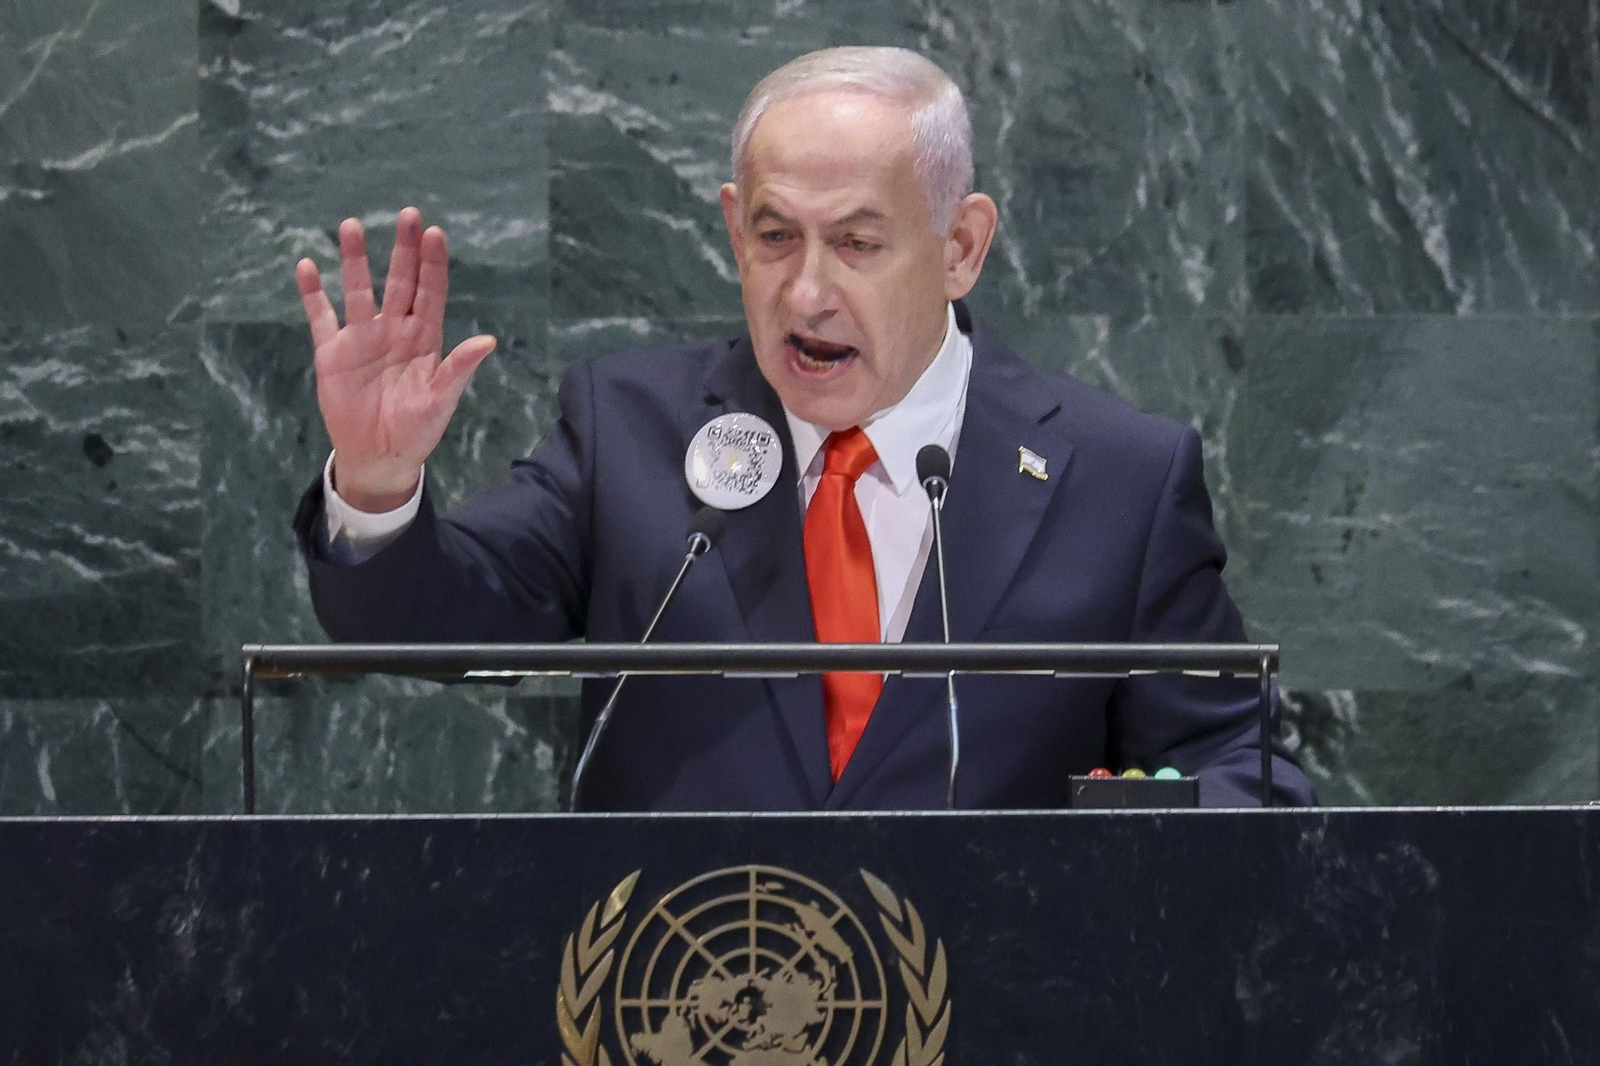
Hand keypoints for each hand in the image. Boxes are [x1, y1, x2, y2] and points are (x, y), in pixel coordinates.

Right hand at [296, 207, 495, 512]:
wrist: (379, 456)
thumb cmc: (417, 430)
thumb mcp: (441, 400)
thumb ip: (459, 368)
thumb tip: (489, 341)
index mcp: (425, 339)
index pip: (430, 292)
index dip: (433, 264)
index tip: (435, 234)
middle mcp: (394, 330)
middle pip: (399, 281)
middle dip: (403, 249)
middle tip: (408, 215)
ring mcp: (362, 339)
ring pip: (358, 290)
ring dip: (355, 260)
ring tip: (351, 226)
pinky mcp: (332, 353)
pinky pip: (321, 317)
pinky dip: (313, 294)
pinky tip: (306, 266)